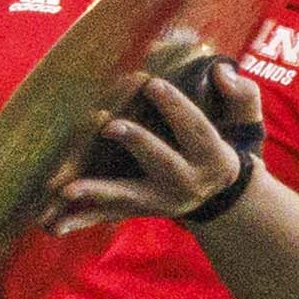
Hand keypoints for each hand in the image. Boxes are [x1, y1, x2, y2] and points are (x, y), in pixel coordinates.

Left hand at [42, 53, 263, 236]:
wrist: (220, 197)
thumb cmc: (222, 147)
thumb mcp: (245, 123)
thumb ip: (242, 95)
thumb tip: (220, 73)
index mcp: (213, 159)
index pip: (196, 128)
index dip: (175, 106)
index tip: (151, 82)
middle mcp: (187, 183)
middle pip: (163, 162)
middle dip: (138, 142)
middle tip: (110, 125)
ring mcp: (159, 201)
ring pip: (128, 195)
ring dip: (97, 191)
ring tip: (67, 189)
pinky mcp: (137, 210)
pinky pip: (107, 216)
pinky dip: (80, 219)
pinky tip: (52, 225)